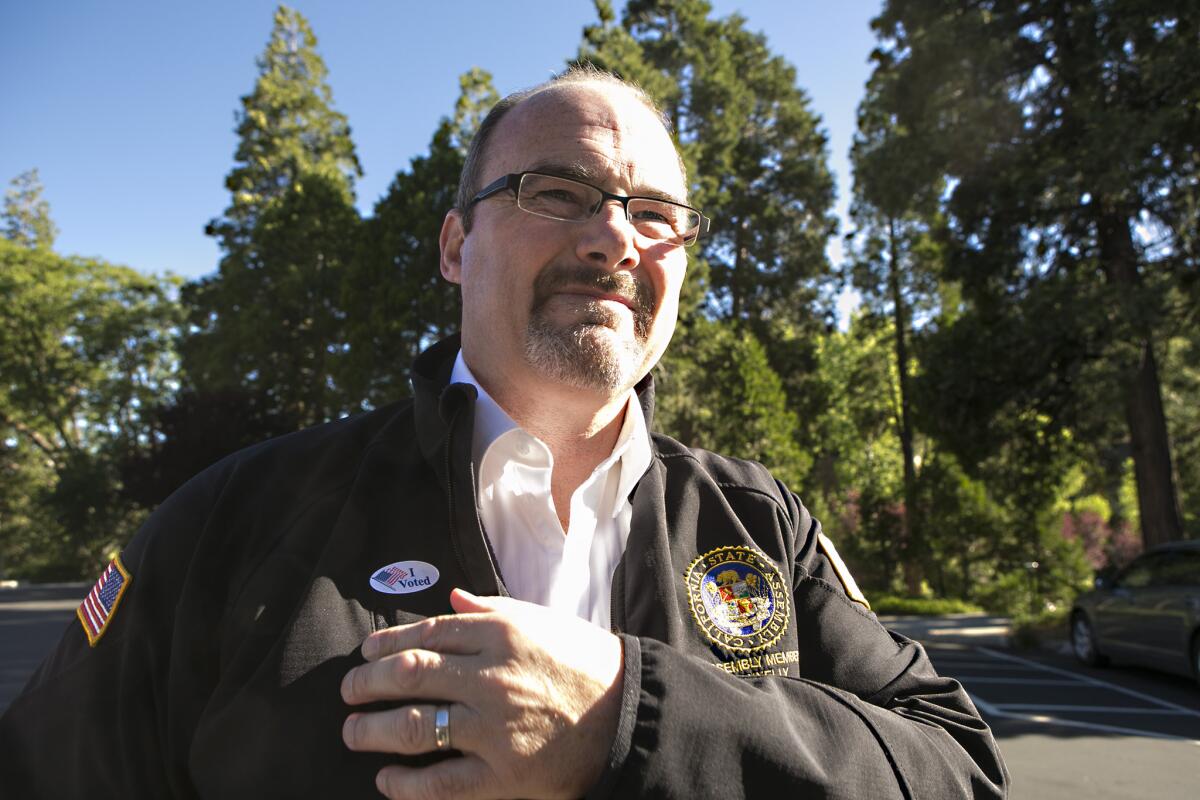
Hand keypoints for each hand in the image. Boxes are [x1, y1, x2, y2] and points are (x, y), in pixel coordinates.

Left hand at [341, 589, 624, 799]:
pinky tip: (386, 779)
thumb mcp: (539, 621)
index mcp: (500, 633)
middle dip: (365, 684)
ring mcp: (495, 728)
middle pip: (407, 675)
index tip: (365, 654)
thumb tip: (447, 598)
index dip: (385, 645)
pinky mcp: (503, 775)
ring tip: (352, 733)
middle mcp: (491, 676)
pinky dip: (405, 783)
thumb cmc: (583, 662)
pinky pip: (440, 783)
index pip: (425, 633)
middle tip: (348, 692)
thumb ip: (489, 609)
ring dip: (371, 731)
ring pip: (413, 727)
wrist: (630, 713)